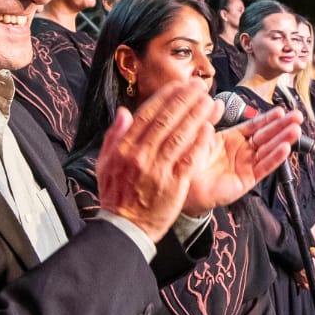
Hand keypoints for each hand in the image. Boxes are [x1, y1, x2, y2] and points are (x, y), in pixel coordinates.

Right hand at [97, 83, 218, 240]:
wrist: (125, 229)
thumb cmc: (116, 196)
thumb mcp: (105, 164)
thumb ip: (114, 137)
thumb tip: (125, 112)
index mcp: (124, 148)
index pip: (147, 115)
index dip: (164, 97)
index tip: (178, 85)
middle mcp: (141, 155)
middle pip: (166, 120)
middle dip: (184, 99)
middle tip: (198, 86)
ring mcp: (158, 170)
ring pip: (180, 135)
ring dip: (196, 115)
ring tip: (208, 100)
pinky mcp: (174, 184)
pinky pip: (190, 158)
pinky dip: (200, 141)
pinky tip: (209, 128)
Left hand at [181, 108, 302, 217]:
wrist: (182, 184)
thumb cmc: (189, 160)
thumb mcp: (200, 134)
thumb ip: (210, 118)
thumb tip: (216, 102)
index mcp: (232, 138)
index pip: (255, 126)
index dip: (268, 118)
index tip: (281, 110)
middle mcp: (242, 151)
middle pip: (266, 136)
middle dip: (282, 126)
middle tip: (297, 117)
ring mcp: (245, 165)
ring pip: (268, 151)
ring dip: (283, 140)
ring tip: (295, 130)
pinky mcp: (246, 180)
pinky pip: (263, 168)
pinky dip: (274, 158)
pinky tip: (285, 148)